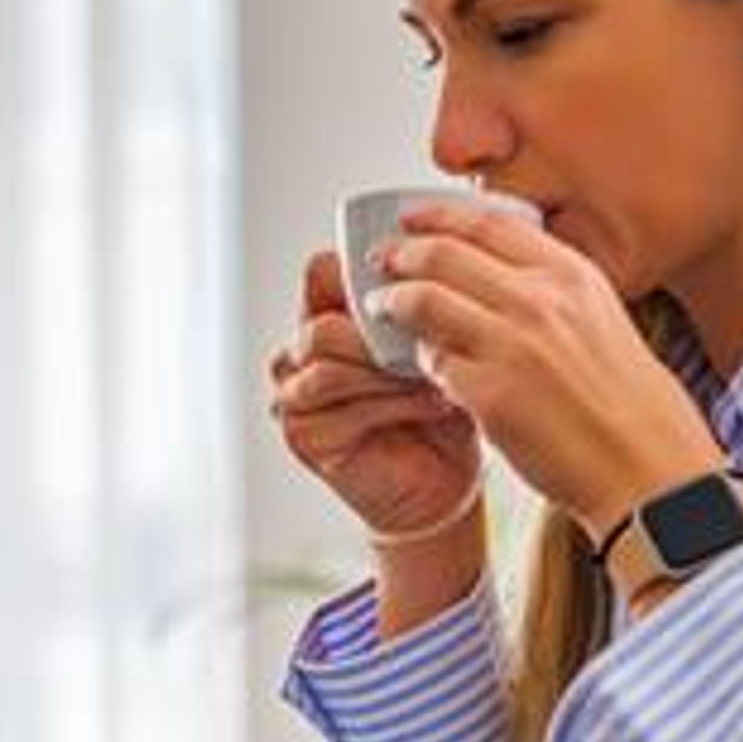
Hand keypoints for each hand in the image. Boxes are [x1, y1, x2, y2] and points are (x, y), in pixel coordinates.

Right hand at [269, 245, 488, 547]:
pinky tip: (432, 400)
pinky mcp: (304, 433)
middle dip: (379, 321)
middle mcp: (303, 350)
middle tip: (430, 329)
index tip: (416, 273)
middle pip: (320, 310)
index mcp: (329, 316)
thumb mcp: (440, 343)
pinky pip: (338, 401)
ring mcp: (296, 392)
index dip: (363, 268)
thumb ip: (424, 306)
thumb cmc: (443, 409)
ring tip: (435, 369)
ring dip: (386, 359)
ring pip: (324, 348)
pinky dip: (391, 399)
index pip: (323, 271)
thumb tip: (441, 259)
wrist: (446, 482)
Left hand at [376, 200, 727, 541]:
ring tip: (381, 308)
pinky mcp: (491, 394)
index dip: (439, 216)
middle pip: (445, 255)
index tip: (412, 218)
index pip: (488, 222)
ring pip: (426, 301)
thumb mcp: (601, 319)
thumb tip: (496, 279)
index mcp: (571, 274)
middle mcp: (541, 299)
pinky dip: (418, 362)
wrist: (646, 464)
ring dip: (393, 302)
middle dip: (402, 254)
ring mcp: (513, 345)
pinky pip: (433, 364)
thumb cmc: (628, 403)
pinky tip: (416, 368)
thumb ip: (551, 293)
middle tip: (381, 262)